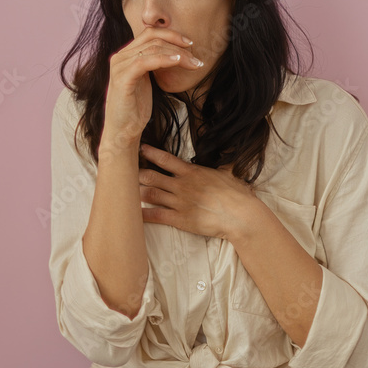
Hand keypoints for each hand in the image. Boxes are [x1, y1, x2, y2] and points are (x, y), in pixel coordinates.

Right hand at [103, 27, 202, 147]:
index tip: (190, 44)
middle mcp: (120, 57)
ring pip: (152, 49)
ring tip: (194, 63)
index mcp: (125, 55)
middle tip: (196, 58)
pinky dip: (163, 59)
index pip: (149, 34)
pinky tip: (177, 62)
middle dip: (178, 44)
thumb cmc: (135, 108)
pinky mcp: (122, 79)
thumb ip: (152, 64)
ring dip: (177, 54)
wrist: (122, 131)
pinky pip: (144, 62)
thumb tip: (174, 53)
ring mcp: (119, 67)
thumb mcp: (146, 81)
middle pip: (152, 38)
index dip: (171, 35)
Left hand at [138, 143, 259, 240]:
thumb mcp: (229, 172)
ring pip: (150, 194)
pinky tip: (133, 213)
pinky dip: (143, 214)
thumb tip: (228, 154)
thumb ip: (221, 165)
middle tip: (127, 173)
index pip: (165, 159)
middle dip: (137, 174)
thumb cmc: (237, 194)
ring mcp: (179, 202)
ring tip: (127, 191)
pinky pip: (155, 216)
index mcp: (192, 172)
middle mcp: (182, 185)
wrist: (240, 215)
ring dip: (137, 192)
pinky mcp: (179, 219)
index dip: (150, 153)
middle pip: (151, 176)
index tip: (141, 149)